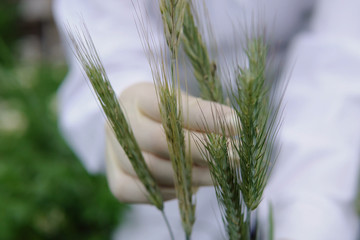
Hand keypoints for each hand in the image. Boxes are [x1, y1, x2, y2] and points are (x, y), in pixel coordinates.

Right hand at [105, 82, 234, 203]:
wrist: (133, 129)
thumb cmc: (163, 115)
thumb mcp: (180, 103)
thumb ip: (202, 114)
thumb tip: (234, 126)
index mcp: (136, 97)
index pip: (169, 106)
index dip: (203, 116)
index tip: (236, 124)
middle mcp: (119, 125)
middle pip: (160, 140)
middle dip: (202, 150)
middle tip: (235, 156)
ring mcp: (114, 154)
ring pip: (154, 169)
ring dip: (193, 174)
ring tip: (219, 173)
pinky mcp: (116, 181)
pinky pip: (145, 192)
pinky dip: (171, 191)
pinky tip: (189, 186)